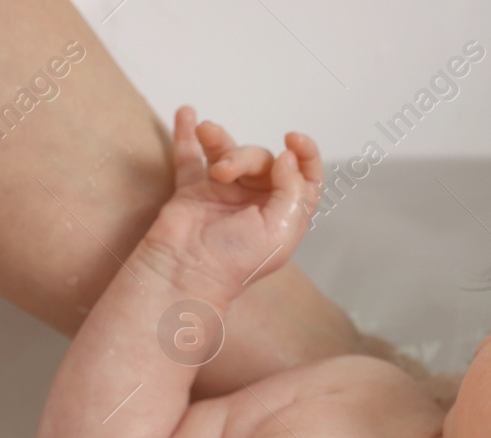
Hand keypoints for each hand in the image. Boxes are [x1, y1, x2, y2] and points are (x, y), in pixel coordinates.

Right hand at [135, 105, 323, 301]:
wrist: (185, 270)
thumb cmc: (234, 261)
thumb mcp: (279, 229)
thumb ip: (292, 191)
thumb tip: (288, 157)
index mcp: (283, 215)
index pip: (304, 177)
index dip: (305, 154)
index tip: (292, 139)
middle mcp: (257, 203)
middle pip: (262, 160)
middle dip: (244, 157)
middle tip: (224, 172)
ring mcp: (224, 195)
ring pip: (229, 153)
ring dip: (219, 139)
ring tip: (206, 132)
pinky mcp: (194, 191)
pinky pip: (192, 157)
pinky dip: (188, 135)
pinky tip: (187, 113)